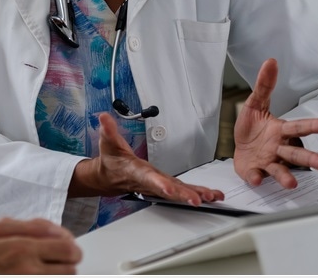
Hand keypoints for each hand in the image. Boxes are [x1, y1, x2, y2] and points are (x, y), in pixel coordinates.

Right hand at [0, 217, 80, 273]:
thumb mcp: (0, 227)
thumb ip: (34, 226)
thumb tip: (60, 230)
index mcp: (23, 249)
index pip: (69, 250)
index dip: (72, 249)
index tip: (67, 249)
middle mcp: (27, 272)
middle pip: (69, 271)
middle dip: (66, 264)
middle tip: (54, 260)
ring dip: (56, 275)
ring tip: (42, 269)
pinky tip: (31, 274)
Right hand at [70, 112, 222, 206]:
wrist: (110, 177)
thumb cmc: (112, 160)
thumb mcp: (107, 143)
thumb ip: (108, 130)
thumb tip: (104, 117)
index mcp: (136, 171)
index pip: (147, 178)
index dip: (158, 184)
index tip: (168, 189)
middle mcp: (150, 181)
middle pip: (168, 189)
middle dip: (183, 195)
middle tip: (198, 200)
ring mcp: (159, 186)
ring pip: (179, 192)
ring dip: (196, 195)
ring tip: (213, 197)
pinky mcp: (165, 186)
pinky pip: (183, 190)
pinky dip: (198, 193)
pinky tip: (212, 195)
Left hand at [233, 58, 317, 187]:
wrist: (239, 149)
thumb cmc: (252, 128)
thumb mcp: (255, 104)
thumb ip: (264, 85)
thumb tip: (271, 61)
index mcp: (281, 131)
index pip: (300, 127)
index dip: (314, 126)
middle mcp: (279, 148)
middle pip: (298, 154)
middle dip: (312, 159)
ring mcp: (268, 162)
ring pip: (281, 169)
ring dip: (286, 176)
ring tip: (292, 184)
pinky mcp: (255, 171)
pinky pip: (257, 175)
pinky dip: (256, 178)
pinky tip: (257, 178)